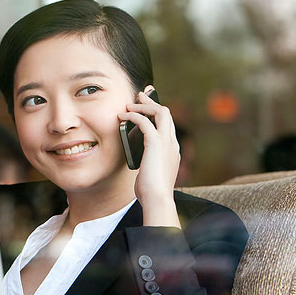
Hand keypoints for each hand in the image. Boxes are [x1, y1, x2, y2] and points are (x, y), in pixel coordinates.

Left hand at [118, 86, 181, 227]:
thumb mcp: (150, 175)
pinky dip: (133, 116)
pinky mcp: (155, 142)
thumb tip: (140, 163)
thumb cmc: (151, 192)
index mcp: (172, 151)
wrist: (157, 199)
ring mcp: (166, 142)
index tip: (147, 108)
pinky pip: (145, 121)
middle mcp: (172, 143)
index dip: (157, 115)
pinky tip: (123, 117)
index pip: (167, 126)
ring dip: (143, 106)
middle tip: (141, 95)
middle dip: (153, 102)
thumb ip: (148, 165)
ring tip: (129, 104)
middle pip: (166, 114)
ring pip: (160, 112)